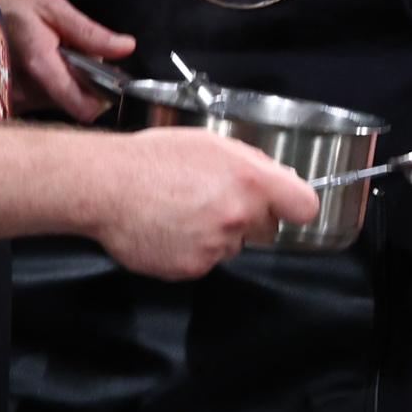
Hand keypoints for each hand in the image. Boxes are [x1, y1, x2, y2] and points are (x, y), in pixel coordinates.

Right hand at [0, 0, 134, 119]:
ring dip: (62, 83)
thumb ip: (90, 33)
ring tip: (49, 53)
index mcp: (41, 66)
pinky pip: (36, 102)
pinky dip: (43, 86)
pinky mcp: (3, 101)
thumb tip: (125, 47)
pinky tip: (33, 62)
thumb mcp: (52, 7)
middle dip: (81, 82)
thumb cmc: (6, 0)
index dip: (102, 96)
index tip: (104, 77)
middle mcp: (24, 90)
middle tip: (71, 52)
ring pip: (55, 103)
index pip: (84, 107)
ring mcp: (11, 99)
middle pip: (72, 105)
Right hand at [89, 130, 317, 279]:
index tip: (286, 205)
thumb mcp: (208, 142)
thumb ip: (250, 162)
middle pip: (267, 229)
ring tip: (182, 212)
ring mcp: (217, 246)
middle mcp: (239, 216)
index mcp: (250, 181)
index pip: (304, 206)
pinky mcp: (194, 268)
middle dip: (249, 217)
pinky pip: (205, 262)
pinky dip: (191, 249)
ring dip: (217, 234)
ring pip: (233, 246)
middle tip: (215, 201)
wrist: (106, 187)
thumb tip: (277, 177)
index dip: (294, 205)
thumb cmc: (150, 159)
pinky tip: (170, 229)